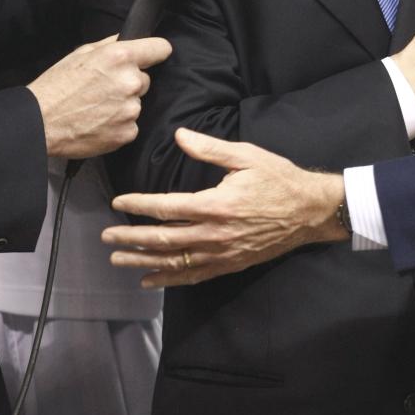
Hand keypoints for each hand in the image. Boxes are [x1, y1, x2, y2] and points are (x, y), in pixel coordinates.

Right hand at [27, 34, 171, 158]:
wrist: (40, 122)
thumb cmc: (56, 86)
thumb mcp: (81, 53)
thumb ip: (110, 44)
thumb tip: (129, 39)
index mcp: (120, 57)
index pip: (160, 48)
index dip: (156, 51)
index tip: (154, 55)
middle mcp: (129, 81)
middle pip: (144, 79)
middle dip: (129, 82)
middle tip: (103, 89)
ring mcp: (130, 109)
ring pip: (136, 102)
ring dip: (123, 104)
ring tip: (96, 107)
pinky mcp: (126, 132)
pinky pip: (131, 125)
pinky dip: (118, 125)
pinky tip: (98, 122)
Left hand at [102, 128, 343, 285]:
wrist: (309, 210)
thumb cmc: (277, 178)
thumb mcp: (245, 156)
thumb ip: (209, 149)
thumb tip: (179, 135)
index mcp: (216, 205)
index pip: (166, 208)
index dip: (139, 204)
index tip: (119, 201)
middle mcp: (214, 234)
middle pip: (163, 240)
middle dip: (131, 238)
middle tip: (106, 237)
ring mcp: (221, 254)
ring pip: (174, 261)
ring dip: (143, 261)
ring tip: (119, 259)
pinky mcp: (229, 265)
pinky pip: (193, 275)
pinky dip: (169, 279)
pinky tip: (150, 279)